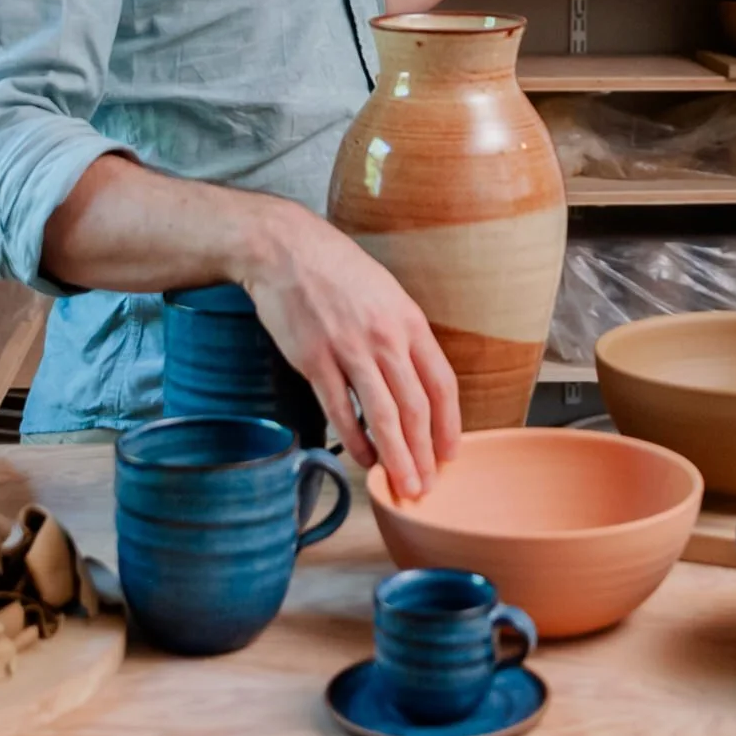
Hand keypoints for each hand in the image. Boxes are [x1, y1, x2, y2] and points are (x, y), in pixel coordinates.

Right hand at [242, 203, 462, 498]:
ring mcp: (349, 350)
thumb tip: (417, 379)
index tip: (450, 453)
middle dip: (424, 454)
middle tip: (426, 485)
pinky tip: (363, 458)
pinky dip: (354, 440)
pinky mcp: (315, 361)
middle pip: (415, 408)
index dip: (449, 425)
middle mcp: (384, 338)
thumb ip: (403, 334)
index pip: (441, 384)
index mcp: (409, 321)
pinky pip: (340, 411)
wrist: (285, 250)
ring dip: (396, 458)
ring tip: (402, 485)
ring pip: (382, 416)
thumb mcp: (386, 293)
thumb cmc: (338, 270)